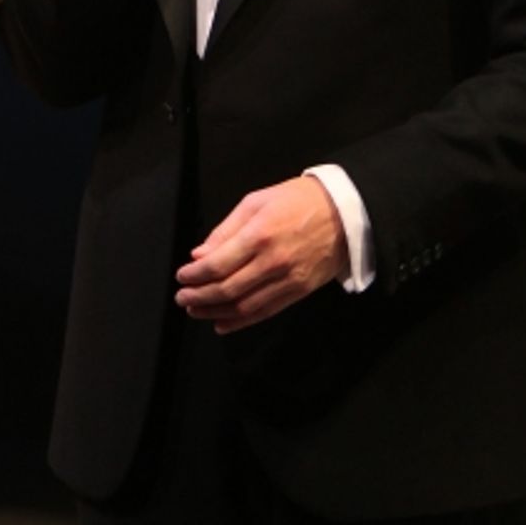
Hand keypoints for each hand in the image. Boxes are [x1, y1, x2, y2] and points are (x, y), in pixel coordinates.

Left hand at [175, 176, 348, 331]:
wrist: (344, 212)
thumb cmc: (297, 201)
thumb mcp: (256, 202)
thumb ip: (226, 230)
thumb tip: (200, 255)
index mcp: (259, 234)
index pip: (217, 265)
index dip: (194, 275)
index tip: (181, 277)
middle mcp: (272, 261)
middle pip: (227, 289)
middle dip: (199, 297)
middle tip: (182, 298)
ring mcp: (287, 280)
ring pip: (244, 306)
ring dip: (214, 312)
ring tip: (196, 311)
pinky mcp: (299, 291)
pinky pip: (265, 312)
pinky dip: (240, 322)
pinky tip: (222, 323)